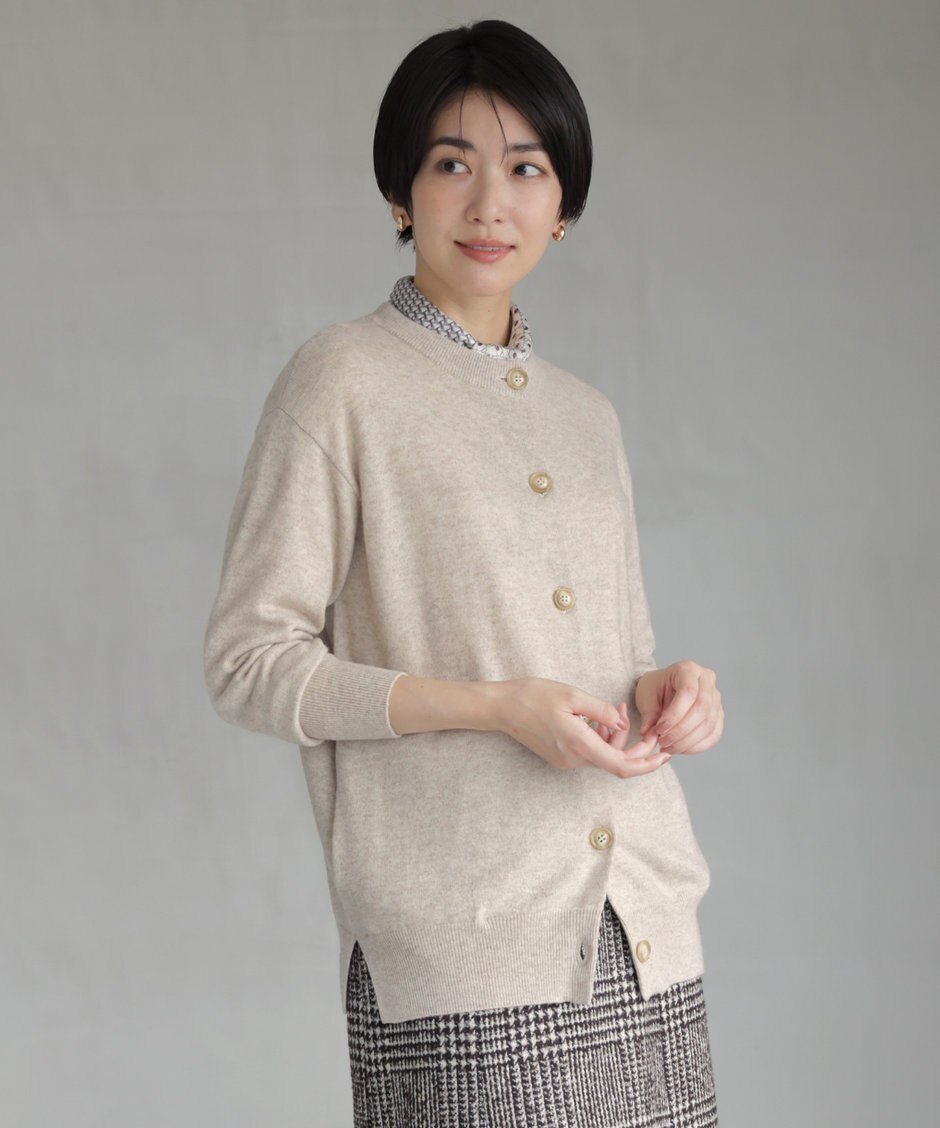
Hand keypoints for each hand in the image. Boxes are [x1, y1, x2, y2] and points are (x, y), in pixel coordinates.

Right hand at [495, 677, 672, 778]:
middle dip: (633, 743)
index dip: (647, 764)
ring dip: (615, 736)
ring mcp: (566, 761)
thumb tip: (624, 725)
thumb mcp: (573, 695)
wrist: (501, 707)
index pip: (622, 766)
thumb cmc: (533, 696)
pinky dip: (600, 738)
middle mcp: (574, 759)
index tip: (664, 755)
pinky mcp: (561, 757)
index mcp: (579, 744)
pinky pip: (590, 752)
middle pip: (615, 761)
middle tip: (634, 716)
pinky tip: (596, 718)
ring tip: (614, 708)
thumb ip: (603, 711)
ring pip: (603, 756)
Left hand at [634, 662, 722, 755]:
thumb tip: (649, 736)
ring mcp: (716, 699)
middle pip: (702, 709)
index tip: (659, 729)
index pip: (689, 692)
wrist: (662, 690)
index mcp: (688, 669)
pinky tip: (680, 749)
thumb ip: (649, 715)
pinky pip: (713, 735)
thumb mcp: (646, 696)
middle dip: (681, 730)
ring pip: (709, 724)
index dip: (674, 714)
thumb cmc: (654, 688)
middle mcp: (707, 681)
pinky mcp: (718, 716)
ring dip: (687, 741)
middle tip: (663, 742)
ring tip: (668, 748)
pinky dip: (697, 746)